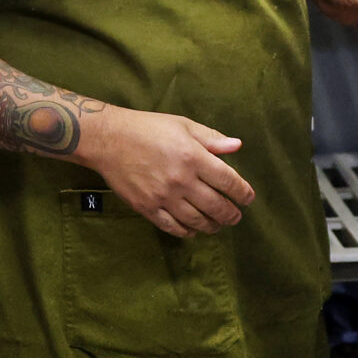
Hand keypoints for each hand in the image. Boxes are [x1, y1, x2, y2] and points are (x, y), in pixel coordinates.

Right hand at [78, 107, 256, 237]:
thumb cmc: (147, 128)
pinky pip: (172, 226)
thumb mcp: (183, 125)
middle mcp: (181, 179)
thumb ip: (211, 139)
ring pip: (196, 220)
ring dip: (212, 225)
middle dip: (231, 214)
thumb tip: (237, 146)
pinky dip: (186, 232)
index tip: (248, 198)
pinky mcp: (147, 207)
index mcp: (193, 156)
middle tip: (236, 217)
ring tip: (218, 225)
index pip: (228, 180)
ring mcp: (163, 196)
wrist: (109, 140)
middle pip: (216, 205)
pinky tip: (193, 231)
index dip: (242, 192)